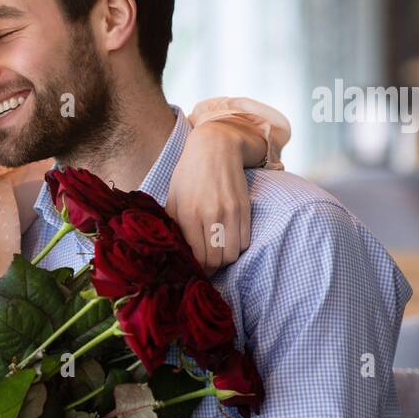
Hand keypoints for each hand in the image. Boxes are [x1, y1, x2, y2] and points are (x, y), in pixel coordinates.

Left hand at [165, 117, 255, 272]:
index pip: (198, 258)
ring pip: (232, 254)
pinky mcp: (245, 208)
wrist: (215, 148)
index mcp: (189, 215)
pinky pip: (245, 242)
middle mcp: (211, 215)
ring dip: (224, 258)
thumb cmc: (189, 174)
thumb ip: (173, 225)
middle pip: (217, 260)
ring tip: (216, 252)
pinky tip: (227, 240)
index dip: (197, 269)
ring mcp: (230, 212)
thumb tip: (175, 252)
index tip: (194, 269)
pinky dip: (236, 247)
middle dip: (211, 267)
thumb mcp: (173, 199)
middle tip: (205, 264)